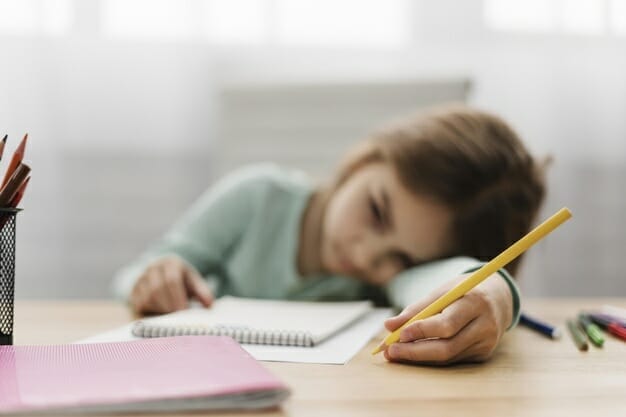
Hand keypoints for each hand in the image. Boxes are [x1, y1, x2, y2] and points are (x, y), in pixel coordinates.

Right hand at [129, 256, 213, 314]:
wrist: (163, 276)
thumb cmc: (182, 281)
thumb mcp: (194, 282)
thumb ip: (203, 292)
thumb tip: (210, 305)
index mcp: (170, 262)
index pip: (172, 280)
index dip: (178, 298)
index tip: (184, 312)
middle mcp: (153, 267)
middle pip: (158, 290)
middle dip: (169, 306)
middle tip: (179, 318)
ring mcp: (141, 278)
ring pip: (148, 298)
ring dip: (160, 310)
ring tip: (172, 316)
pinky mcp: (133, 290)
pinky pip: (139, 304)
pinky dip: (151, 312)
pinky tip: (161, 314)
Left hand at [382, 272, 512, 364]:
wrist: (498, 297)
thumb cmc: (463, 291)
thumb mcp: (442, 291)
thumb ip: (416, 308)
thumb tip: (388, 326)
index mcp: (474, 302)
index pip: (447, 323)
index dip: (421, 330)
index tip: (398, 334)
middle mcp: (485, 325)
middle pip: (447, 346)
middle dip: (415, 351)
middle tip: (390, 351)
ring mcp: (486, 342)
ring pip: (448, 357)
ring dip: (418, 357)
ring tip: (395, 353)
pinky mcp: (483, 354)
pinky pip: (452, 359)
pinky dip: (431, 358)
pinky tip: (413, 354)